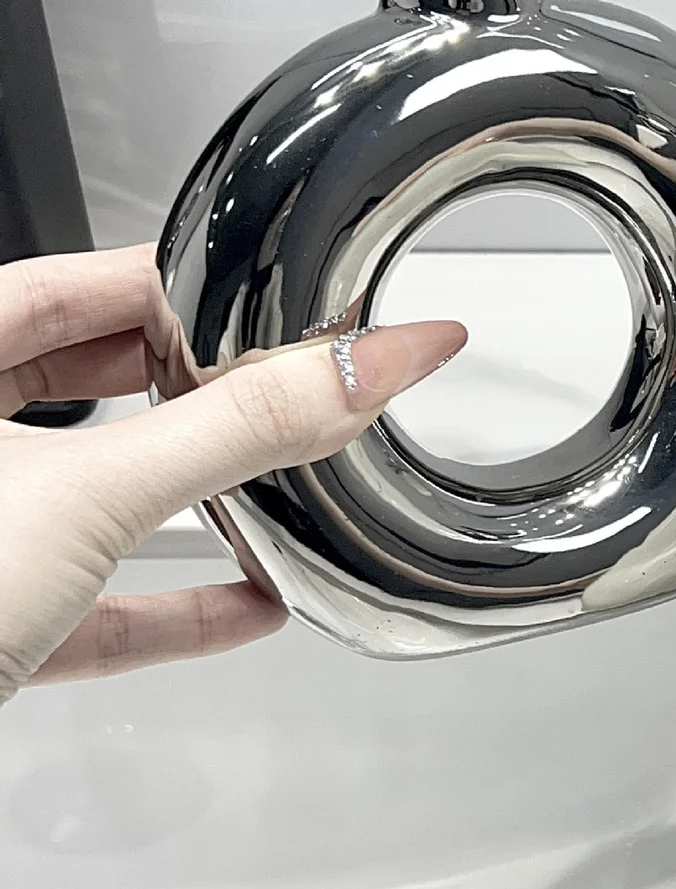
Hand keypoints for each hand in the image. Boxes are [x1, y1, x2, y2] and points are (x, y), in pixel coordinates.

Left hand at [0, 245, 464, 700]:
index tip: (283, 289)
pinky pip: (93, 603)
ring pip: (97, 496)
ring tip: (287, 480)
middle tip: (292, 376)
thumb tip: (373, 363)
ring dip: (198, 500)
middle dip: (199, 383)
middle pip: (94, 379)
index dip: (190, 282)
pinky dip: (174, 606)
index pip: (90, 282)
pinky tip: (251, 606)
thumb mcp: (92, 491)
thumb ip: (238, 429)